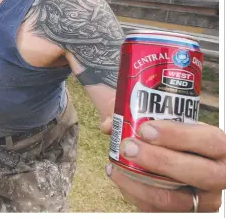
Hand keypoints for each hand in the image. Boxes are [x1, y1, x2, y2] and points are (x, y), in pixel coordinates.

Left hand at [106, 120, 225, 211]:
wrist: (170, 152)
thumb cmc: (166, 133)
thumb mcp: (159, 119)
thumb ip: (134, 115)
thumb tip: (108, 125)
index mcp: (218, 146)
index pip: (208, 141)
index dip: (177, 136)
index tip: (144, 129)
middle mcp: (218, 175)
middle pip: (199, 173)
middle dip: (159, 160)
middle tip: (129, 147)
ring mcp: (203, 200)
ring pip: (173, 199)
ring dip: (140, 183)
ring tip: (115, 165)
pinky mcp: (184, 213)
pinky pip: (157, 210)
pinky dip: (134, 194)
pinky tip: (118, 176)